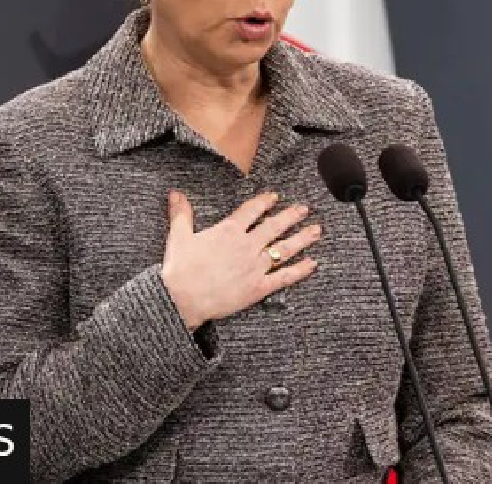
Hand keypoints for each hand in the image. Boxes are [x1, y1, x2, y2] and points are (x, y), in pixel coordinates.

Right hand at [161, 190, 321, 330]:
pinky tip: (312, 264)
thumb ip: (181, 213)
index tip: (275, 197)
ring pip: (284, 249)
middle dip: (291, 216)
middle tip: (305, 209)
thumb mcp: (179, 236)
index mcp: (229, 230)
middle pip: (274, 226)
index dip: (265, 202)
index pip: (252, 210)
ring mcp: (255, 266)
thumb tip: (175, 193)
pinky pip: (284, 277)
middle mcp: (247, 245)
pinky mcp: (258, 287)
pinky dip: (300, 270)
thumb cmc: (180, 269)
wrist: (183, 298)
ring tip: (316, 231)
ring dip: (302, 239)